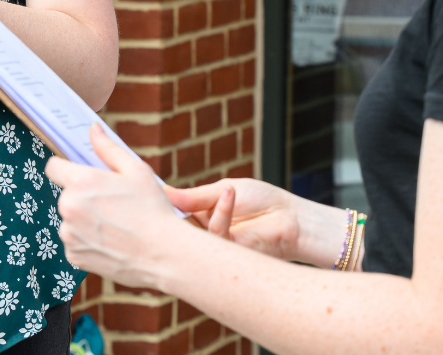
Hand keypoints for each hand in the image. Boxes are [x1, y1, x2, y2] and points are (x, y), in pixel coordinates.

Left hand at [46, 124, 183, 290]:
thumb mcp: (136, 170)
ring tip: (115, 227)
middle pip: (66, 196)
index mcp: (81, 182)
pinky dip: (88, 243)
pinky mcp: (73, 257)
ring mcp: (69, 234)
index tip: (81, 176)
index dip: (66, 168)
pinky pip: (75, 243)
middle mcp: (68, 207)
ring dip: (84, 222)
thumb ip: (108, 148)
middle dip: (83, 197)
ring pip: (70, 221)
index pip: (53, 167)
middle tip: (113, 205)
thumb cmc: (153, 210)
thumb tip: (93, 129)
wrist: (164, 255)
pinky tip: (112, 243)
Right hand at [166, 177, 302, 262]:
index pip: (174, 212)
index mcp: (201, 215)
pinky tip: (228, 195)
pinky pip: (215, 236)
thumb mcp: (222, 189)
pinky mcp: (229, 255)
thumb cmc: (263, 201)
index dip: (162, 203)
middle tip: (161, 195)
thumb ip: (193, 196)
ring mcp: (215, 246)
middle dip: (169, 213)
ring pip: (191, 236)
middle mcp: (205, 233)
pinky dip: (221, 213)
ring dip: (198, 209)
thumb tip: (163, 192)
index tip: (150, 189)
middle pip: (176, 228)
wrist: (291, 218)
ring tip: (215, 188)